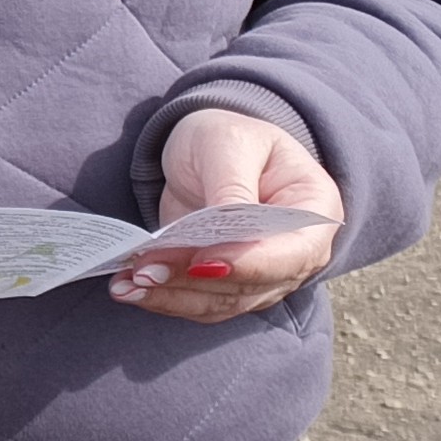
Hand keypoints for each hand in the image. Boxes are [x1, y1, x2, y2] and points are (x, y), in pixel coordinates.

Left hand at [111, 108, 341, 323]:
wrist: (208, 149)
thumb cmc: (228, 138)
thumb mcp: (230, 144)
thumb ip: (231, 188)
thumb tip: (226, 229)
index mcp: (315, 211)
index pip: (290, 253)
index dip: (247, 264)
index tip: (200, 264)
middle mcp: (297, 253)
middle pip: (252, 285)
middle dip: (194, 283)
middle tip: (142, 272)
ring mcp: (265, 275)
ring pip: (222, 301)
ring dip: (172, 297)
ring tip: (126, 285)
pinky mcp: (229, 285)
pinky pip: (201, 303)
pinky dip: (165, 298)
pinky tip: (128, 289)